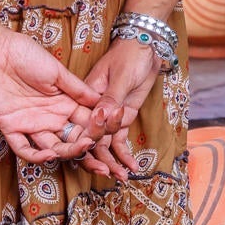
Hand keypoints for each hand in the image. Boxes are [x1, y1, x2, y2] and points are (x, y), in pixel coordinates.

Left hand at [0, 19, 123, 164]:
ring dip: (67, 152)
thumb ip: (78, 89)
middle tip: (95, 142)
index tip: (110, 127)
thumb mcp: (56, 71)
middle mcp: (50, 116)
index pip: (86, 122)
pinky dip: (37, 156)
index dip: (99, 128)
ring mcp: (30, 124)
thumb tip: (102, 102)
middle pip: (72, 139)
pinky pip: (24, 149)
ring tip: (79, 148)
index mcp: (64, 102)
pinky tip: (50, 154)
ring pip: (53, 148)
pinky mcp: (10, 127)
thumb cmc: (23, 53)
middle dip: (87, 145)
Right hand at [73, 36, 161, 181]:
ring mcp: (107, 115)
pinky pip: (119, 139)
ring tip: (123, 177)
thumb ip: (111, 98)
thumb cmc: (129, 55)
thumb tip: (100, 118)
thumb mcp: (121, 76)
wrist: (146, 46)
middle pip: (89, 140)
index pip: (79, 125)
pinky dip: (125, 153)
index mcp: (84, 98)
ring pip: (105, 144)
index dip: (83, 143)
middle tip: (108, 174)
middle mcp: (92, 110)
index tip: (93, 155)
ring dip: (113, 161)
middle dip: (98, 159)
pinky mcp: (122, 117)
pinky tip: (132, 167)